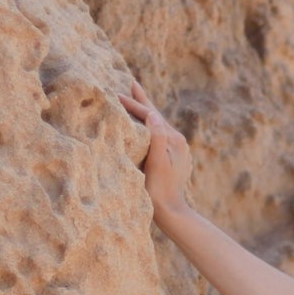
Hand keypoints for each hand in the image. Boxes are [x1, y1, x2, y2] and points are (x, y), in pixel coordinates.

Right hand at [120, 76, 192, 216]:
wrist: (171, 211)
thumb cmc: (159, 189)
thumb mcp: (156, 162)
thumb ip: (156, 137)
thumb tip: (152, 114)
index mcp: (173, 139)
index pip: (150, 115)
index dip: (132, 104)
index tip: (115, 94)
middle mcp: (178, 141)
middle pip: (156, 115)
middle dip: (142, 100)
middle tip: (132, 83)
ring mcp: (177, 150)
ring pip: (158, 125)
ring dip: (147, 112)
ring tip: (138, 100)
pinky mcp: (174, 158)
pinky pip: (160, 136)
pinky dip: (150, 127)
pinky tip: (146, 127)